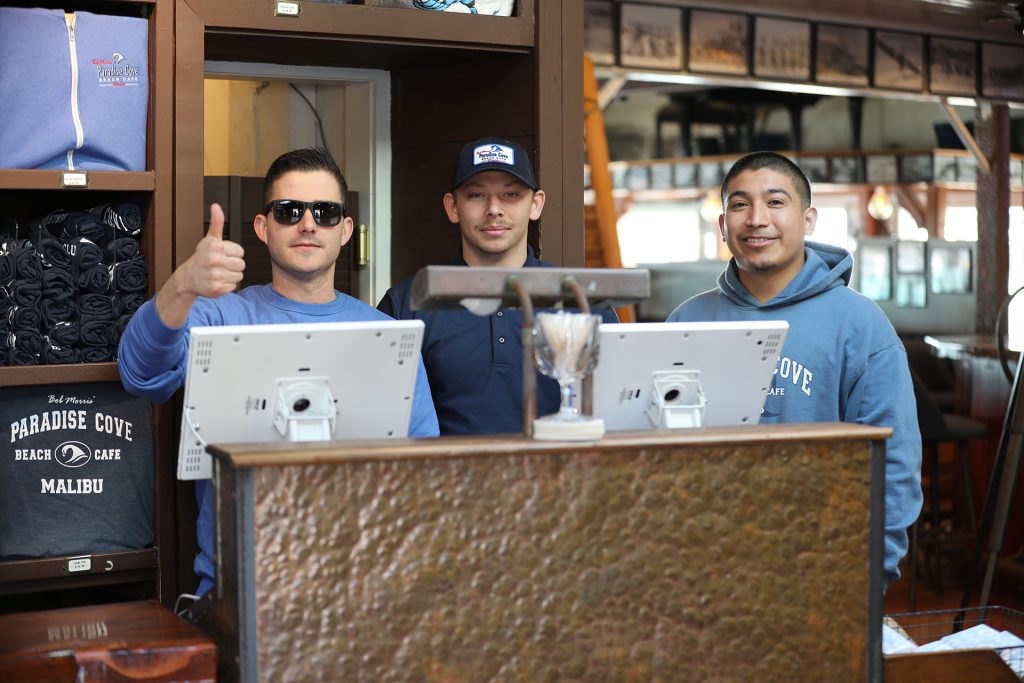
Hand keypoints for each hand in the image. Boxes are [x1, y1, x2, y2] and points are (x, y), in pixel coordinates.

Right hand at [155, 203, 244, 327]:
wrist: (188, 277)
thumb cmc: (202, 257)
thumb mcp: (210, 239)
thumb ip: (217, 223)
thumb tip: (216, 206)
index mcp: (216, 247)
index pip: (241, 252)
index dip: (233, 254)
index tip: (223, 255)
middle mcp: (215, 261)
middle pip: (241, 265)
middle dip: (233, 265)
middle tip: (221, 265)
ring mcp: (215, 276)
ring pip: (239, 276)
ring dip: (231, 276)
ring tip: (219, 273)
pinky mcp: (216, 288)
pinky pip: (233, 286)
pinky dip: (226, 285)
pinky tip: (217, 281)